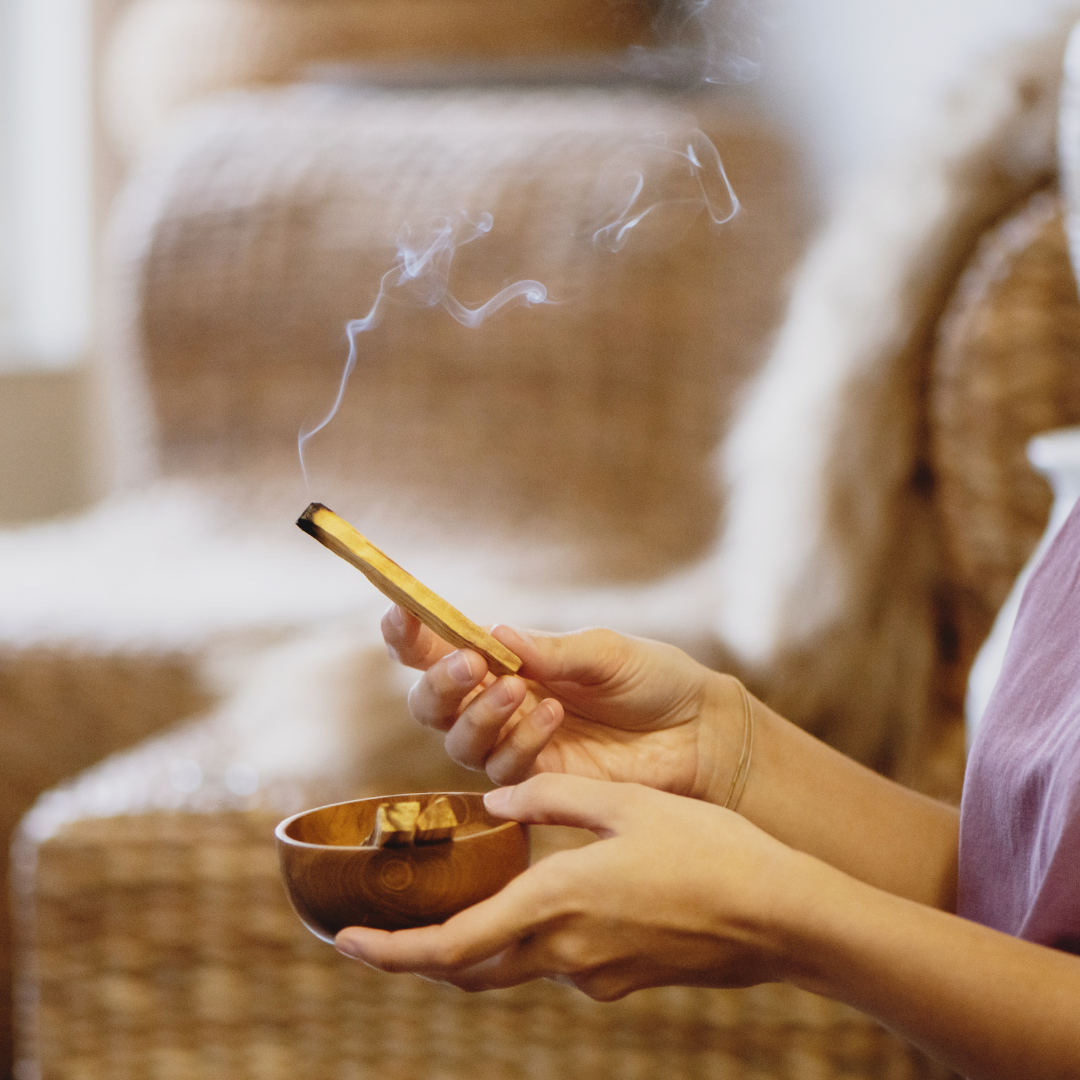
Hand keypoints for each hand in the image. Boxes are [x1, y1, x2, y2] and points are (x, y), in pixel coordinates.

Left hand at [336, 774, 801, 998]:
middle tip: (382, 932)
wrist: (779, 916)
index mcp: (555, 902)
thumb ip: (551, 795)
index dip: (391, 953)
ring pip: (512, 967)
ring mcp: (595, 975)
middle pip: (468, 970)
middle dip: (418, 957)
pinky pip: (560, 962)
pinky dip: (532, 938)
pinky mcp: (622, 981)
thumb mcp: (625, 802)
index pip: (449, 947)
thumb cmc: (707, 849)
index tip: (347, 944)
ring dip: (475, 945)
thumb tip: (497, 801)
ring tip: (456, 904)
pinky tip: (552, 896)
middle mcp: (564, 952)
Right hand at [382, 606, 744, 799]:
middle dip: (438, 682)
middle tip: (469, 663)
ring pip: (457, 741)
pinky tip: (552, 716)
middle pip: (431, 703)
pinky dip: (520, 738)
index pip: (439, 649)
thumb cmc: (650, 678)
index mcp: (506, 660)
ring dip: (479, 713)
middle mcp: (498, 702)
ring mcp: (514, 744)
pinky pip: (503, 768)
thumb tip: (494, 635)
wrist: (696, 731)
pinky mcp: (537, 781)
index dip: (409, 636)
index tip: (398, 616)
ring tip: (519, 688)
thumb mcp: (603, 651)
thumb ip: (550, 649)